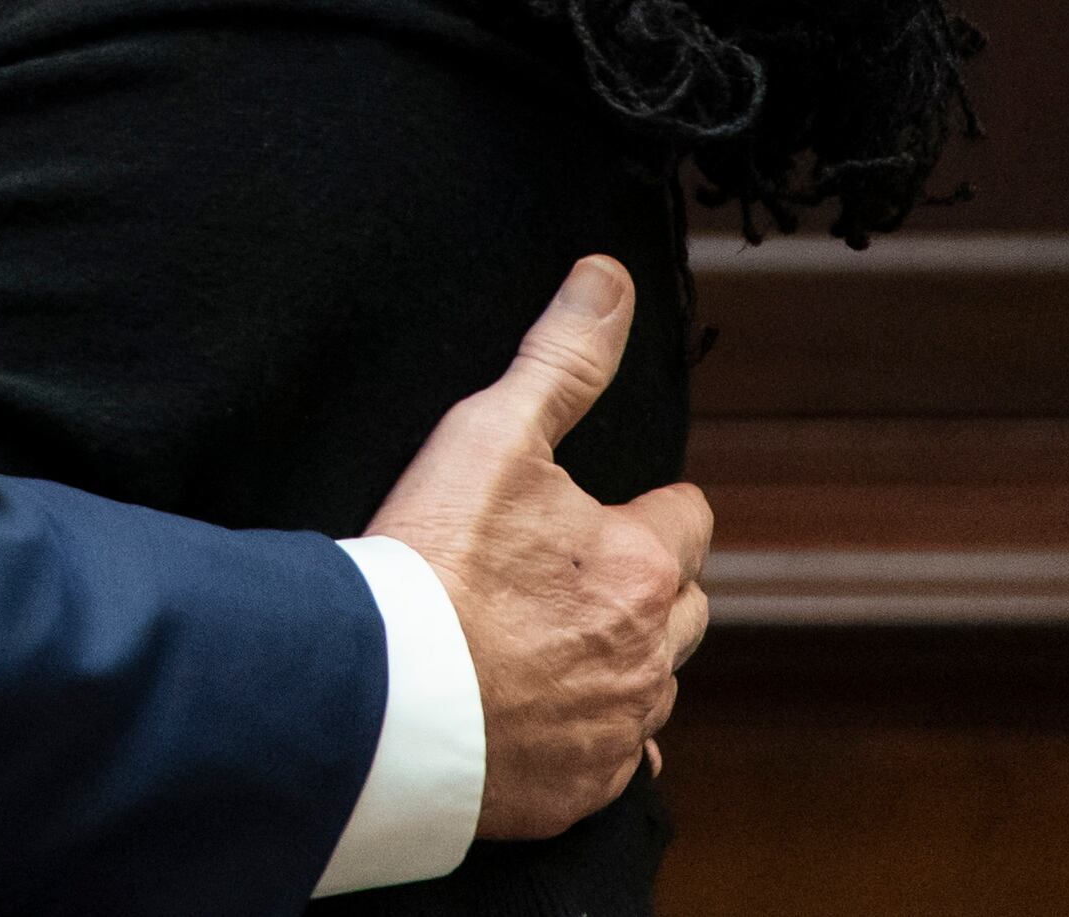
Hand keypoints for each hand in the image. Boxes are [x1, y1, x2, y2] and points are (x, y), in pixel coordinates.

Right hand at [360, 256, 713, 838]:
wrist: (380, 698)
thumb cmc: (433, 563)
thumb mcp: (490, 435)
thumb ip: (560, 359)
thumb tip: (610, 278)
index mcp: (641, 564)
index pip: (688, 518)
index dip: (649, 506)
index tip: (600, 509)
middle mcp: (650, 653)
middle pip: (685, 607)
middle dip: (647, 587)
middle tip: (568, 574)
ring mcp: (619, 729)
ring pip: (652, 684)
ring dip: (621, 661)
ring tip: (546, 642)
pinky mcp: (583, 790)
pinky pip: (617, 764)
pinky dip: (592, 738)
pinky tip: (541, 720)